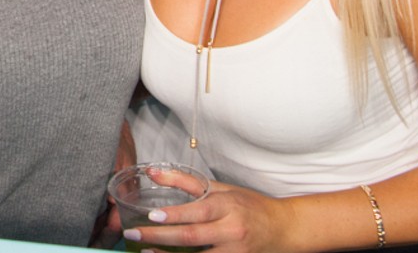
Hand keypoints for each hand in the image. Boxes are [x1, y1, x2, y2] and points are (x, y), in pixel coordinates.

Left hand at [123, 172, 291, 252]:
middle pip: (191, 236)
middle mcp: (232, 231)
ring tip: (146, 252)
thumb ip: (184, 182)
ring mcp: (235, 252)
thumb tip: (152, 171)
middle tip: (134, 234)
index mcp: (228, 207)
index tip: (151, 216)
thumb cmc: (249, 206)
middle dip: (159, 237)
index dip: (174, 215)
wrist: (283, 229)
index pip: (197, 211)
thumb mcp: (221, 190)